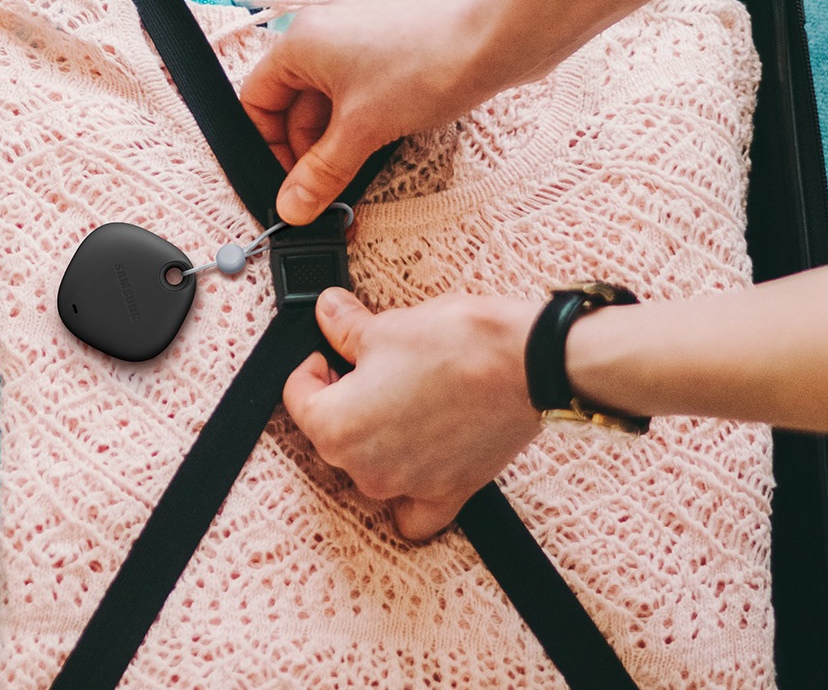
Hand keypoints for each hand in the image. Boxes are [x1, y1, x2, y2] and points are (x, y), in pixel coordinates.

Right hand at [240, 0, 539, 225]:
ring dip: (337, 141)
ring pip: (328, 102)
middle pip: (293, 105)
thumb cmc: (427, 65)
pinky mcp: (389, 47)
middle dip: (308, 150)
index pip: (257, 100)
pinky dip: (361, 122)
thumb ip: (320, 174)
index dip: (268, 146)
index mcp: (301, 42)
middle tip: (326, 189)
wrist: (499, 39)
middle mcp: (324, 33)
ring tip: (357, 171)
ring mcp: (359, 38)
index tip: (289, 182)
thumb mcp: (361, 130)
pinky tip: (379, 146)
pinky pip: (358, 91)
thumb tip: (292, 207)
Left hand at [282, 287, 543, 539]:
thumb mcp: (387, 327)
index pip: (297, 396)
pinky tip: (412, 465)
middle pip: (330, 434)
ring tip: (399, 399)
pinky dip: (407, 496)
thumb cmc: (460, 346)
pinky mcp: (448, 494)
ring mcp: (406, 487)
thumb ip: (345, 329)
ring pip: (367, 470)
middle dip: (341, 399)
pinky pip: (412, 513)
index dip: (311, 365)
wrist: (531, 364)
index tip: (329, 350)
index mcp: (337, 427)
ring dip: (372, 439)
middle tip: (366, 366)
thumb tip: (328, 313)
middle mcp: (365, 469)